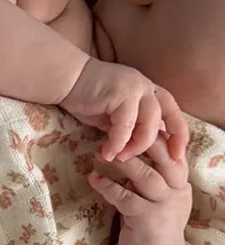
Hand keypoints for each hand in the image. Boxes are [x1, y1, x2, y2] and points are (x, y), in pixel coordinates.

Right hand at [62, 58, 188, 161]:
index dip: (179, 135)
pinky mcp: (121, 94)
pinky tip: (106, 153)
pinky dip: (117, 143)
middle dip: (158, 145)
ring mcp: (136, 88)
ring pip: (148, 124)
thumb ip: (129, 126)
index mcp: (148, 91)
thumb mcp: (114, 114)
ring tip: (120, 158)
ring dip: (135, 147)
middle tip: (147, 165)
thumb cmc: (86, 96)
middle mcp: (146, 87)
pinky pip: (125, 126)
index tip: (178, 156)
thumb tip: (139, 149)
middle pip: (164, 120)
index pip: (173, 113)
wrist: (66, 79)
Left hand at [88, 137, 191, 244]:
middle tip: (118, 131)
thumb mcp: (156, 195)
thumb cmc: (150, 222)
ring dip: (123, 162)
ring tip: (101, 153)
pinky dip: (108, 187)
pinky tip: (93, 179)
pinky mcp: (147, 221)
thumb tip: (130, 144)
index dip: (156, 134)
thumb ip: (150, 172)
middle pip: (166, 158)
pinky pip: (126, 198)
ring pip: (147, 176)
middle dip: (143, 142)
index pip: (174, 150)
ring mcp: (164, 206)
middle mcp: (177, 191)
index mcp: (180, 182)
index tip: (134, 121)